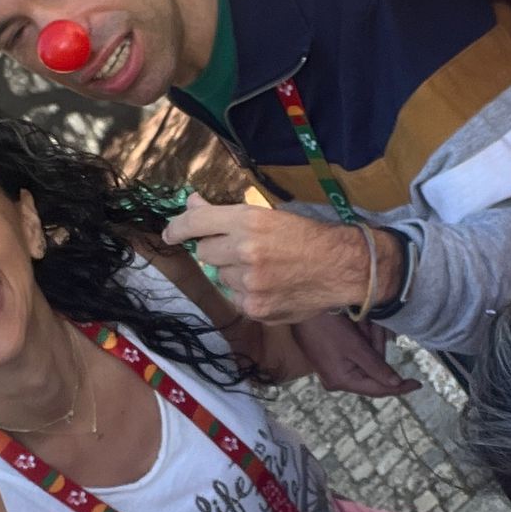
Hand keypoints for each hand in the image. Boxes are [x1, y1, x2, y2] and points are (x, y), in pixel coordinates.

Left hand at [161, 194, 375, 322]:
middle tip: (242, 249)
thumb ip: (226, 215)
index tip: (169, 233)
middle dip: (217, 249)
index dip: (177, 227)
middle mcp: (245, 251)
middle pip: (205, 252)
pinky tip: (271, 285)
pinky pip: (236, 297)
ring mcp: (249, 282)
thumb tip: (192, 205)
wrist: (342, 267)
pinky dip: (247, 292)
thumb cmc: (307, 236)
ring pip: (221, 276)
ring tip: (265, 268)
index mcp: (248, 221)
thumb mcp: (268, 215)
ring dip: (234, 272)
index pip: (196, 223)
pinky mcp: (256, 306)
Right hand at [291, 312, 417, 396]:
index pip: (378, 389)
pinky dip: (360, 339)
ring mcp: (332, 370)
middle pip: (372, 370)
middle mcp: (337, 380)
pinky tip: (355, 324)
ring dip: (368, 338)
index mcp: (343, 381)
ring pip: (365, 359)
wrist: (299, 307)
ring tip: (359, 321)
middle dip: (376, 346)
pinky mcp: (330, 359)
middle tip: (371, 325)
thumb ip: (377, 367)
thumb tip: (395, 384)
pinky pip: (355, 353)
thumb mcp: (355, 347)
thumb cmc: (325, 326)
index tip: (418, 384)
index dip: (399, 387)